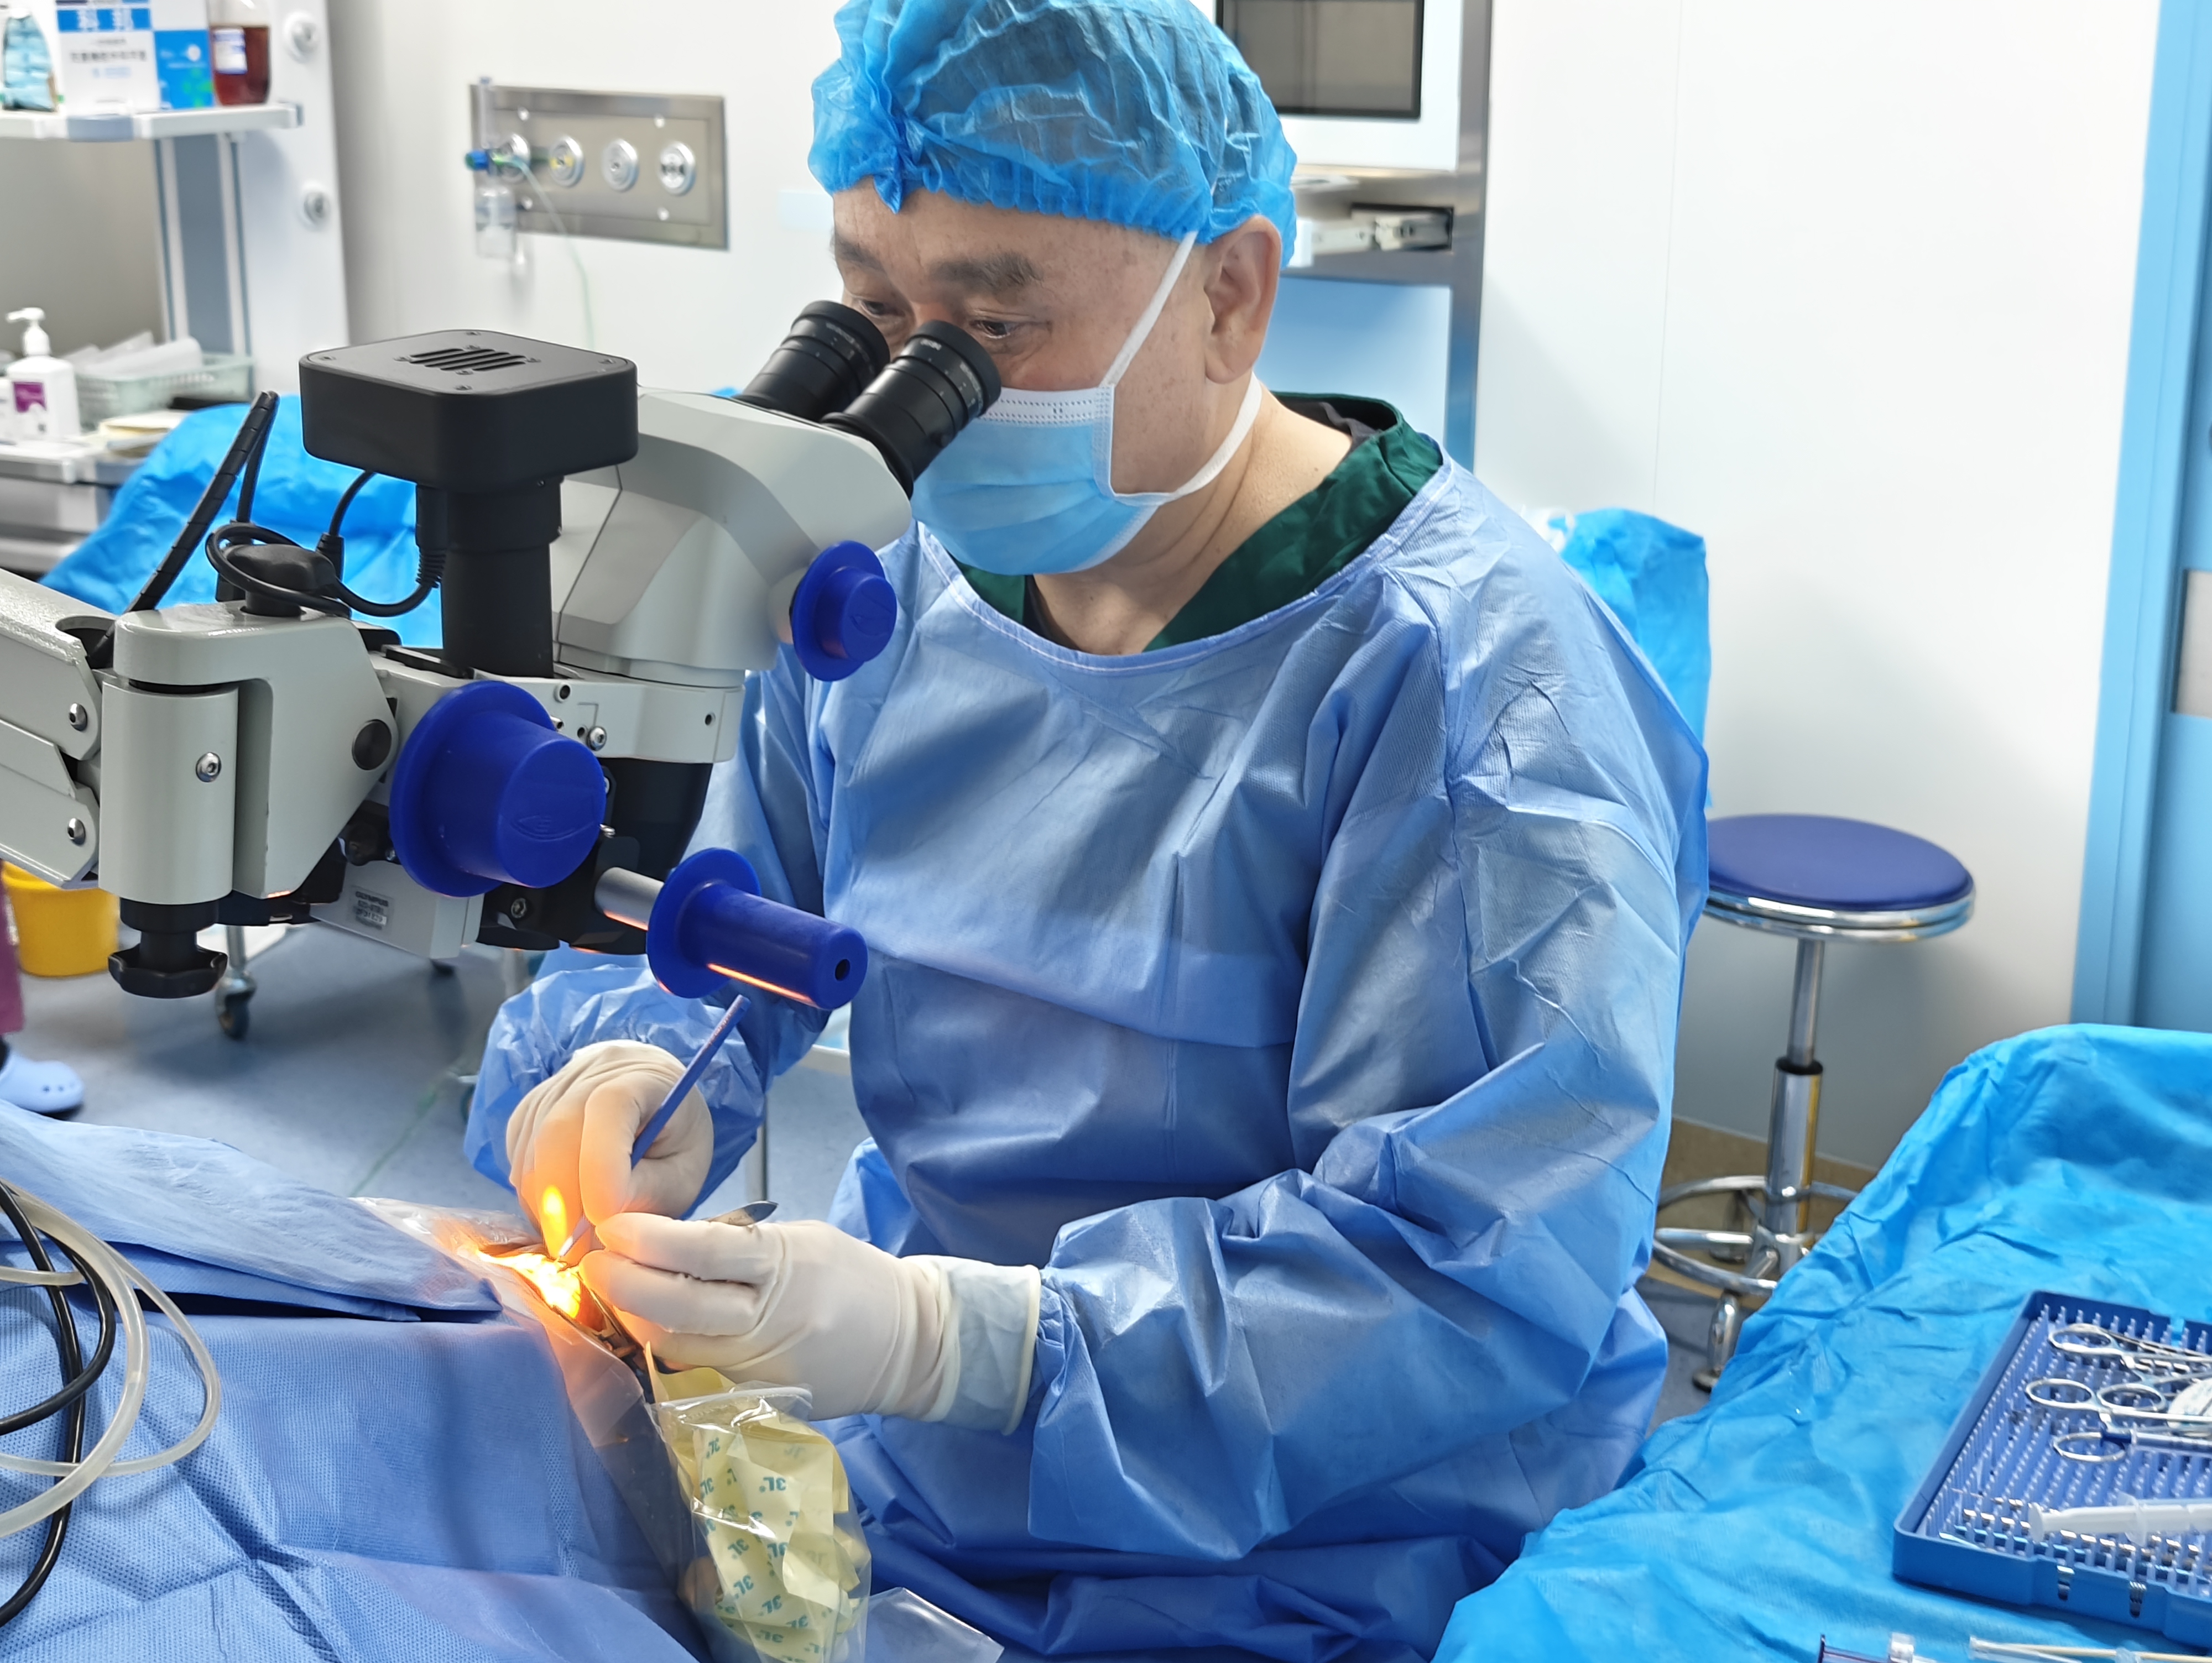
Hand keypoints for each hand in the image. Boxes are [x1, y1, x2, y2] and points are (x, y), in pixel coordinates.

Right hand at [507, 1041, 713, 1252]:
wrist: (652, 1105)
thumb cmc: (673, 1142)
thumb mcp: (683, 1172)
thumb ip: (649, 1192)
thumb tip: (600, 1222)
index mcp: (641, 1076)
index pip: (610, 1106)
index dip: (601, 1165)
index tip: (603, 1219)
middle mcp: (590, 1073)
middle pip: (556, 1132)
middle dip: (562, 1201)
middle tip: (574, 1253)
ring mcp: (551, 1091)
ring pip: (531, 1152)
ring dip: (545, 1207)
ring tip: (573, 1241)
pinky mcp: (526, 1115)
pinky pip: (517, 1160)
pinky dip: (533, 1198)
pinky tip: (559, 1216)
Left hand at [584, 1214, 952, 1419]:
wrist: (909, 1341)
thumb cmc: (851, 1278)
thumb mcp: (802, 1241)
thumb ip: (741, 1245)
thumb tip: (670, 1244)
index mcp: (787, 1265)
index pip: (708, 1250)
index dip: (654, 1239)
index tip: (615, 1226)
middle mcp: (773, 1319)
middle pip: (683, 1306)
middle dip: (627, 1284)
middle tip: (595, 1263)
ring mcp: (764, 1367)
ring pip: (680, 1345)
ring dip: (638, 1318)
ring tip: (615, 1292)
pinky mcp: (760, 1399)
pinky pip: (700, 1371)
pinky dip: (670, 1346)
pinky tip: (653, 1327)